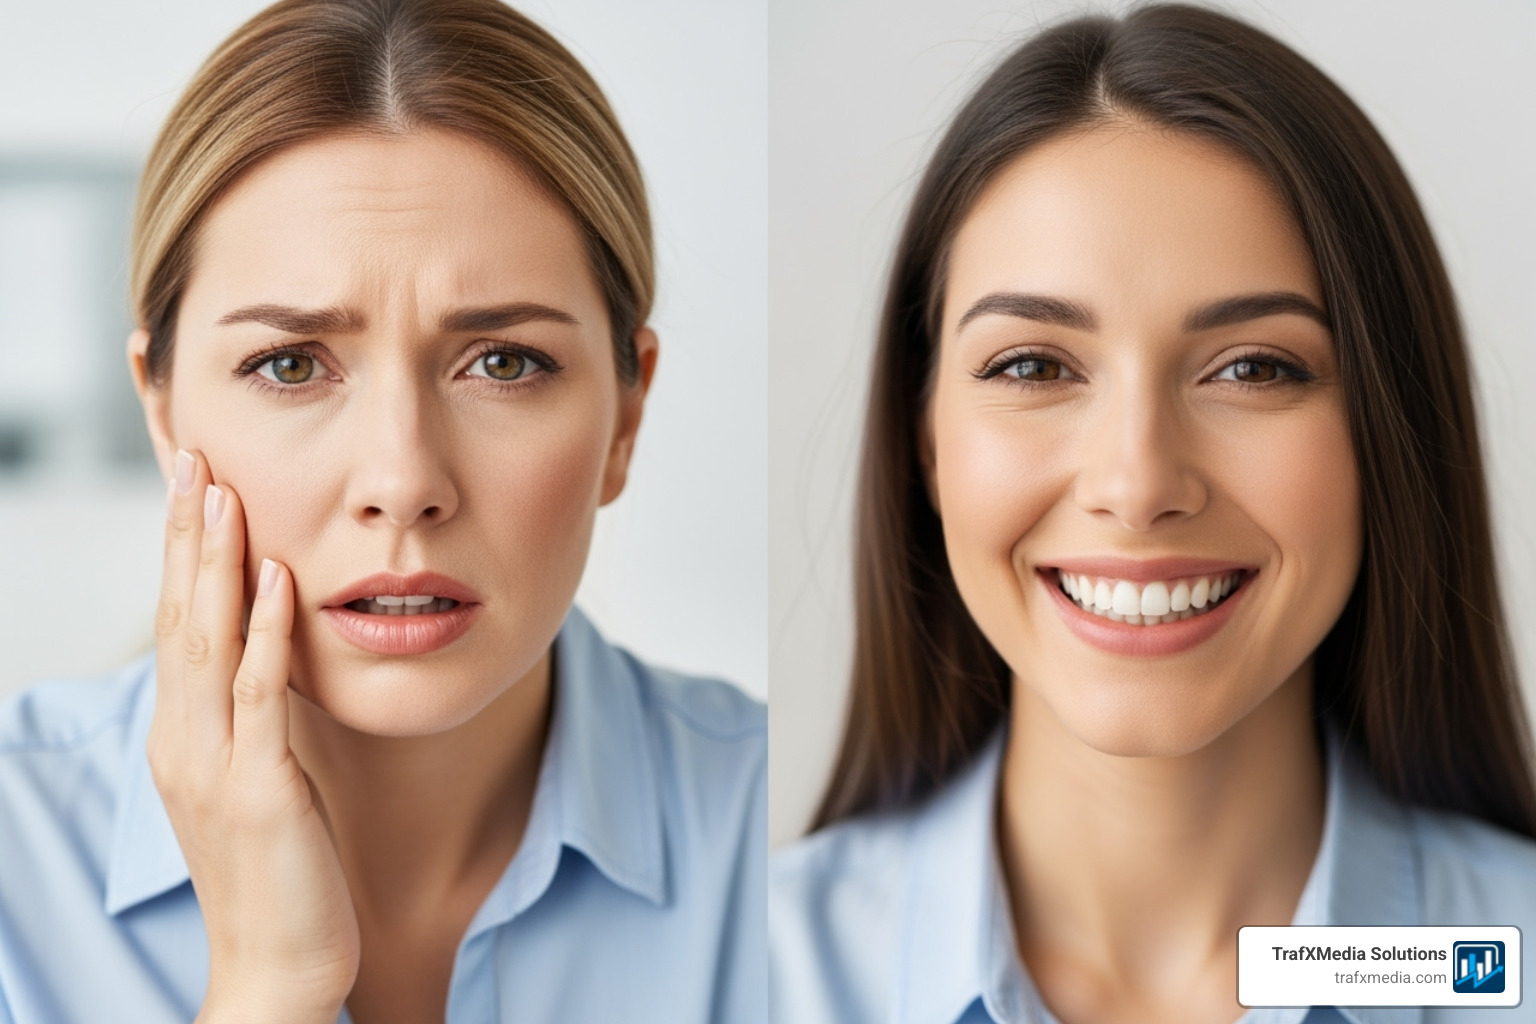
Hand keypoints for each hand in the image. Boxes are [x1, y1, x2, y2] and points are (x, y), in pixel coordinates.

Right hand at [147, 449, 358, 1023]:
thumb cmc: (279, 875)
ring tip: (222, 492)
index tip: (194, 484)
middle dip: (186, 535)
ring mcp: (216, 765)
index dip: (182, 552)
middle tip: (193, 458)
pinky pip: (260, 696)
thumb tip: (275, 656)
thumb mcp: (258, 782)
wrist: (276, 967)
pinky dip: (266, 632)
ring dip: (216, 562)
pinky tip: (275, 578)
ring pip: (210, 642)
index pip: (178, 623)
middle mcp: (185, 742)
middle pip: (181, 616)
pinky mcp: (262, 789)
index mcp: (183, 737)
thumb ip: (256, 721)